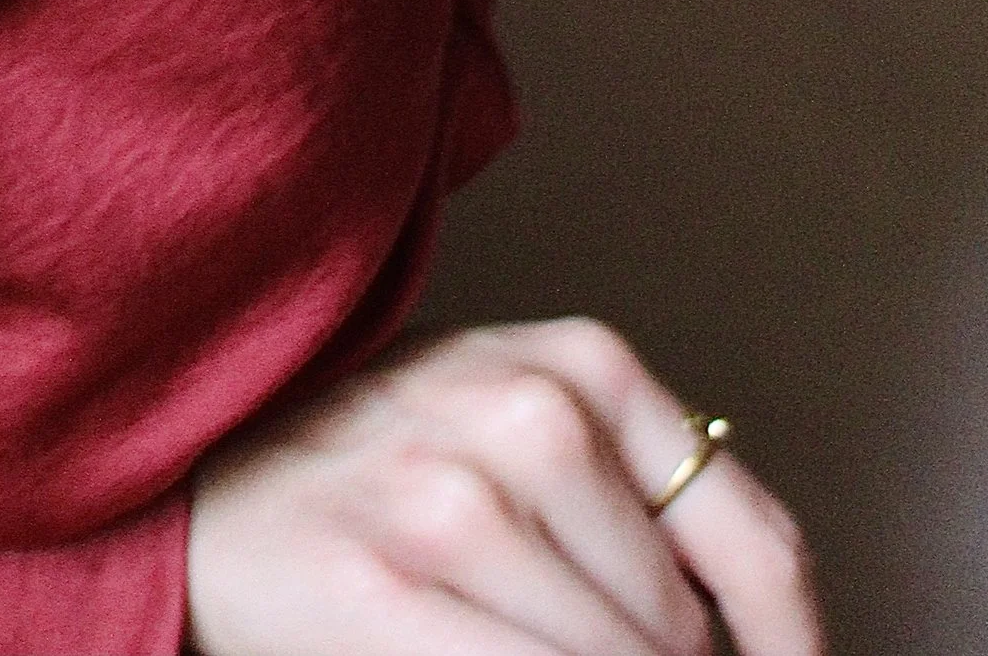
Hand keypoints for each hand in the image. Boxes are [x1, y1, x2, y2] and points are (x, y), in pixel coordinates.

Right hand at [183, 319, 822, 655]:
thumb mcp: (514, 423)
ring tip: (500, 632)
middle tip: (556, 628)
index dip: (791, 642)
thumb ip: (631, 489)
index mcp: (575, 360)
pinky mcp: (387, 592)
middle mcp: (523, 412)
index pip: (751, 532)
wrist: (196, 488)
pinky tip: (482, 648)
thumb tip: (760, 625)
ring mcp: (451, 503)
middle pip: (681, 627)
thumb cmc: (375, 474)